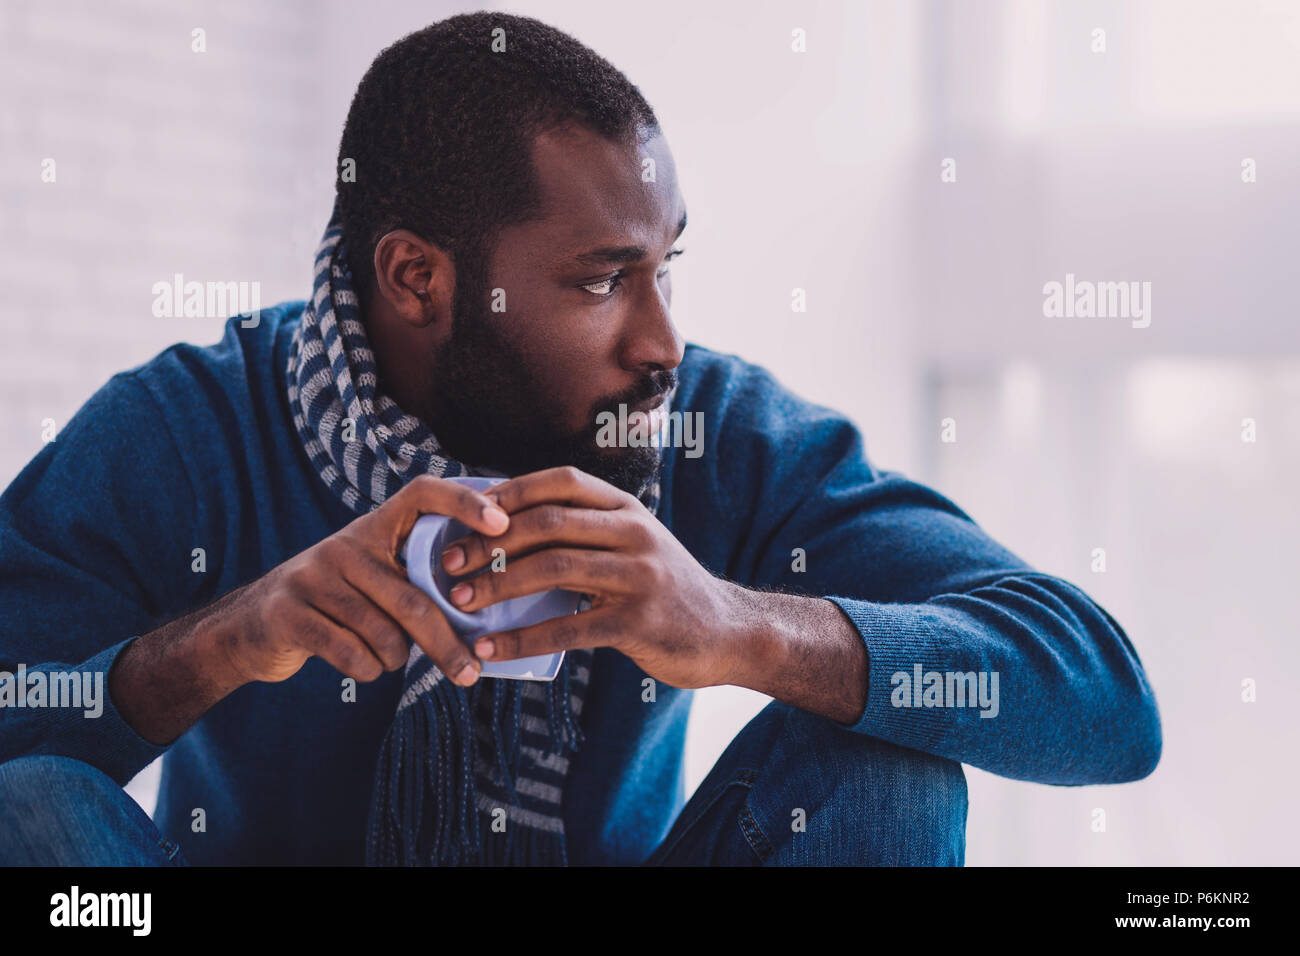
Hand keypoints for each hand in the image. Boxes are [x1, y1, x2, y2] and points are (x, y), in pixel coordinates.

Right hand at [210, 475, 510, 687]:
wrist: (253, 627)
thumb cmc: (338, 605)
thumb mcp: (374, 577)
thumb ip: (418, 579)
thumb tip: (490, 604)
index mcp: (373, 528)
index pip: (422, 493)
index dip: (463, 502)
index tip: (503, 524)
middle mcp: (344, 544)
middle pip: (413, 599)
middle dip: (447, 643)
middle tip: (471, 673)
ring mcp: (313, 576)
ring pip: (385, 634)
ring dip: (396, 660)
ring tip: (389, 658)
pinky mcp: (289, 612)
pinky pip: (352, 654)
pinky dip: (368, 670)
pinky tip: (363, 665)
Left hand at [437, 466, 751, 689]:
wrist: (728, 632)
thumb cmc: (664, 590)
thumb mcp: (634, 545)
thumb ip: (588, 532)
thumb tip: (508, 530)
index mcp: (627, 509)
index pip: (562, 483)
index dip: (511, 492)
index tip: (466, 512)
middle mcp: (635, 533)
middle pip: (549, 524)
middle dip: (490, 542)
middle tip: (449, 564)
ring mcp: (639, 576)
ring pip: (554, 569)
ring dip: (498, 585)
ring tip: (459, 603)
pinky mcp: (638, 622)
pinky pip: (568, 628)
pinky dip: (522, 638)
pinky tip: (491, 648)